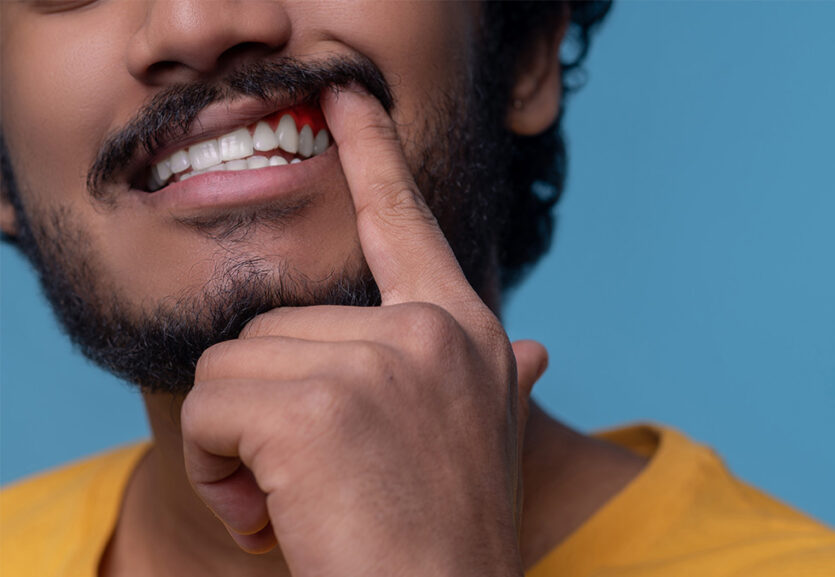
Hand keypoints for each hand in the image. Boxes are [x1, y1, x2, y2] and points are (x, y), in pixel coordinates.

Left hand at [179, 88, 548, 576]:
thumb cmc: (446, 538)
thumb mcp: (477, 438)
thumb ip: (492, 377)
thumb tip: (541, 349)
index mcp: (464, 334)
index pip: (407, 224)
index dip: (375, 158)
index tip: (348, 98)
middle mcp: (431, 333)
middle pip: (275, 325)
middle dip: (263, 412)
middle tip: (307, 484)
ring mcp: (382, 361)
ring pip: (232, 368)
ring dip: (234, 445)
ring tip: (294, 502)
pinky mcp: (320, 406)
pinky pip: (208, 407)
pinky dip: (212, 467)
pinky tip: (269, 515)